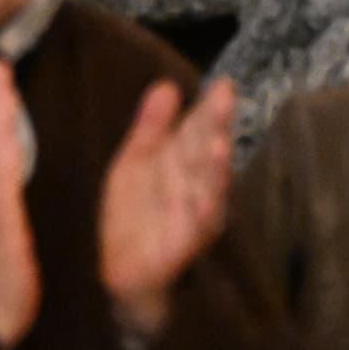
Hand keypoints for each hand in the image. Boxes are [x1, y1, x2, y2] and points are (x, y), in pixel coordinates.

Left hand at [99, 75, 236, 341]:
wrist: (122, 265)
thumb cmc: (136, 209)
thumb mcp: (137, 160)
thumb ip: (152, 125)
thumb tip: (167, 84)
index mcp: (184, 164)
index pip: (198, 131)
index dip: (210, 109)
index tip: (223, 84)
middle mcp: (196, 187)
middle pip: (205, 154)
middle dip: (216, 128)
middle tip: (225, 101)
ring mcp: (193, 217)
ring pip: (207, 190)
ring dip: (214, 170)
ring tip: (217, 145)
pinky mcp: (182, 246)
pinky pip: (193, 231)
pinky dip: (200, 217)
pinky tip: (205, 203)